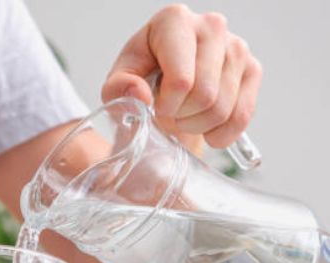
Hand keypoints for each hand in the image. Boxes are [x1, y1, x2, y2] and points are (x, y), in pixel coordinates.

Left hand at [102, 4, 261, 147]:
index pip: (182, 80)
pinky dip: (221, 134)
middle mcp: (211, 26)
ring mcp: (236, 47)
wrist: (164, 93)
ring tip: (184, 118)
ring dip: (197, 127)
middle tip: (169, 115)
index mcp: (173, 21)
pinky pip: (241, 117)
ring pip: (222, 109)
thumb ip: (119, 89)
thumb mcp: (117, 87)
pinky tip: (205, 129)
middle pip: (205, 96)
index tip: (156, 108)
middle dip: (182, 118)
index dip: (168, 107)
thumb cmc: (140, 85)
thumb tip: (140, 94)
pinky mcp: (252, 69)